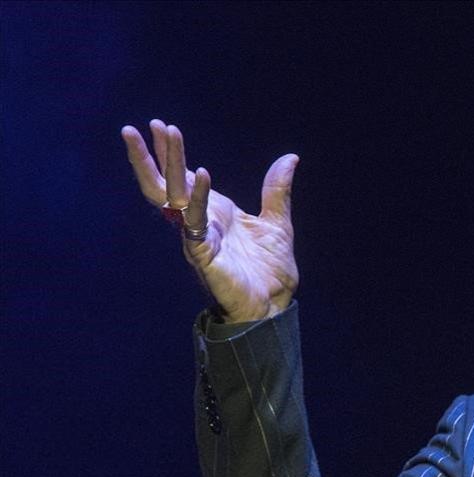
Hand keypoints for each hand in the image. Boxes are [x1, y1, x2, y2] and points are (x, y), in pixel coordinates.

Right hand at [122, 120, 299, 322]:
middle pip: (165, 184)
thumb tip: (290, 158)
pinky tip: (204, 174)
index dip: (171, 154)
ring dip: (169, 164)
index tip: (162, 127)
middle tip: (137, 127)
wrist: (274, 305)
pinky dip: (199, 197)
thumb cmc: (271, 270)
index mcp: (213, 212)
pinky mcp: (203, 254)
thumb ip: (277, 190)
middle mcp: (200, 222)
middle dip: (150, 156)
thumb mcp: (278, 222)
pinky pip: (196, 222)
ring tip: (164, 134)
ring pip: (173, 196)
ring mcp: (198, 236)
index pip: (183, 177)